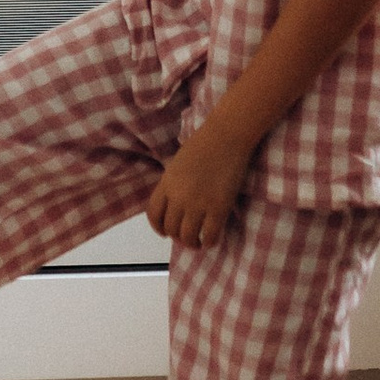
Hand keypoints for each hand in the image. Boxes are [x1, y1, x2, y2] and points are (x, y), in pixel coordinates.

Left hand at [146, 126, 252, 248]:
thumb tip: (174, 204)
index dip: (158, 228)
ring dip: (192, 243)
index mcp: (166, 184)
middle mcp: (178, 197)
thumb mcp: (177, 164)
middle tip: (186, 237)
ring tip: (197, 242)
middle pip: (171, 228)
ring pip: (188, 236)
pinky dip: (209, 242)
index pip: (154, 215)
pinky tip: (211, 240)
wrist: (226, 136)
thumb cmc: (204, 144)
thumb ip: (173, 184)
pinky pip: (210, 235)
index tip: (164, 232)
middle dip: (177, 236)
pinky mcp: (218, 208)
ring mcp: (198, 204)